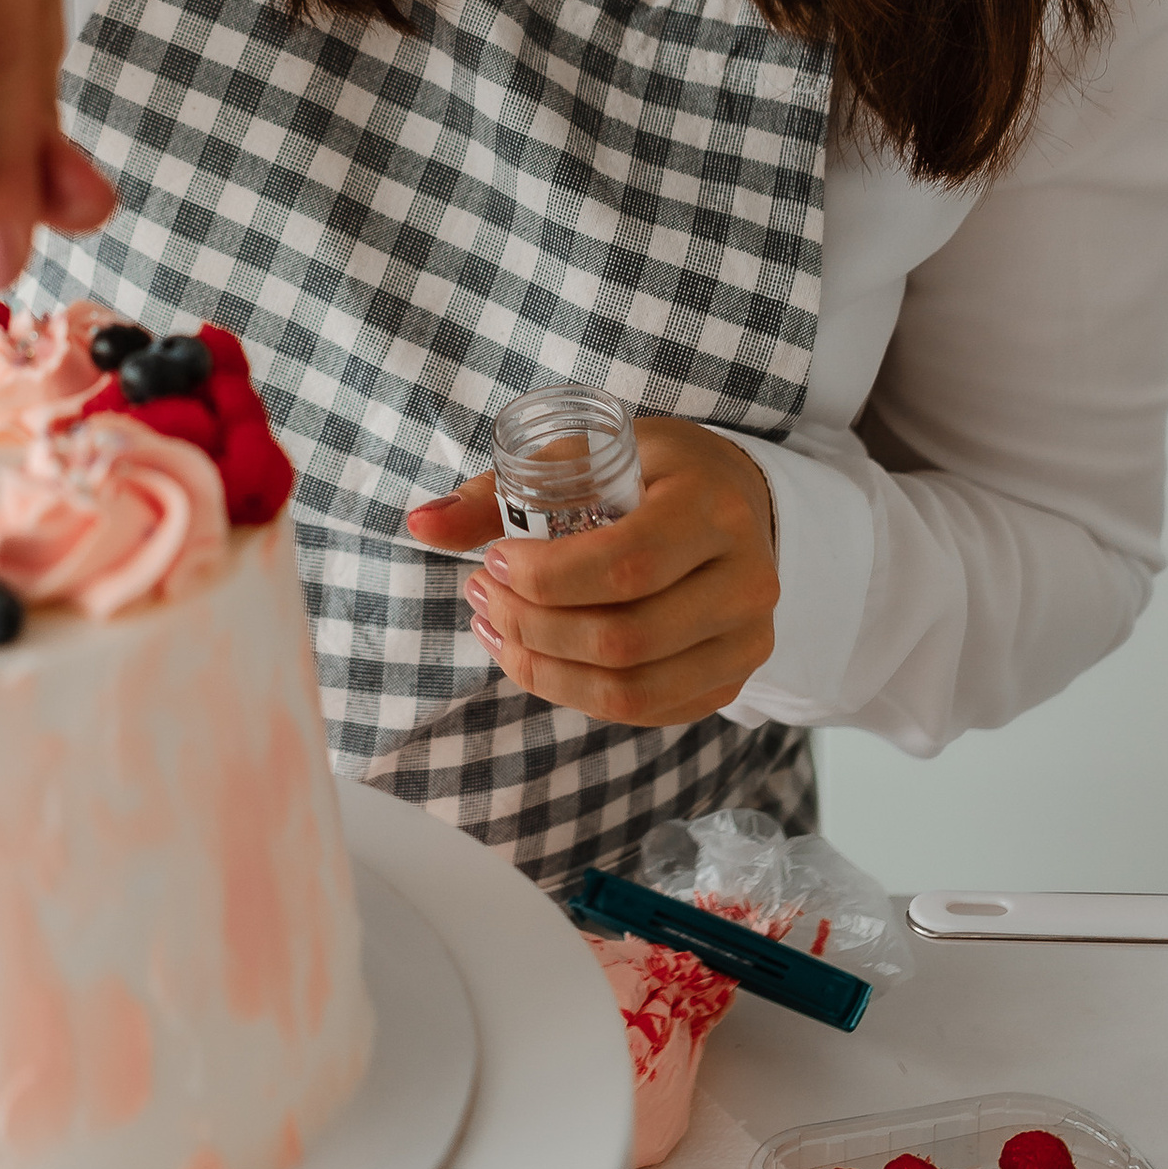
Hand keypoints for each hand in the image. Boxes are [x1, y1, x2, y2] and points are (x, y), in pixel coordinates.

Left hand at [403, 419, 778, 727]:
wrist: (736, 503)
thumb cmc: (651, 473)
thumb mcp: (586, 457)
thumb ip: (501, 492)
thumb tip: (419, 525)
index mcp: (714, 510)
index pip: (624, 565)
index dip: (543, 577)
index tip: (493, 561)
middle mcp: (748, 581)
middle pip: (624, 638)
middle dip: (531, 627)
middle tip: (482, 598)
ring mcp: (746, 642)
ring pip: (630, 690)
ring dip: (544, 669)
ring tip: (497, 631)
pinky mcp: (730, 681)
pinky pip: (643, 711)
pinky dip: (574, 693)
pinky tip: (534, 658)